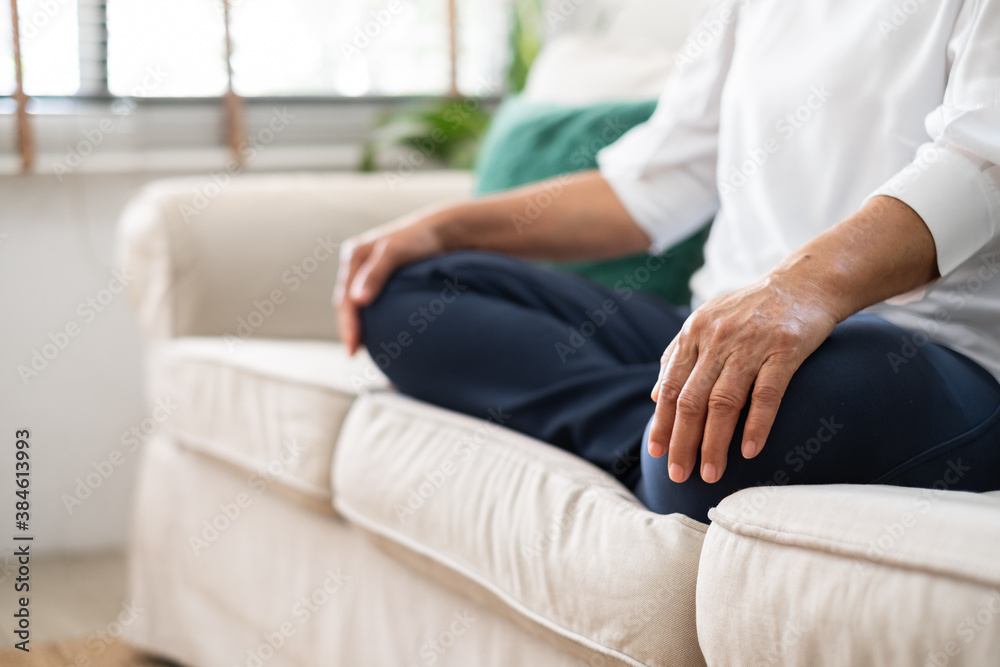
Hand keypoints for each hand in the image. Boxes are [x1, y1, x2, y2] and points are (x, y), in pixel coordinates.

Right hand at [334, 215, 445, 354]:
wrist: (441, 232)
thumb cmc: (419, 240)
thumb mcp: (395, 252)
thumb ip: (377, 274)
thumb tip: (358, 300)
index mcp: (354, 255)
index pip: (345, 297)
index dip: (348, 323)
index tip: (353, 347)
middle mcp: (356, 264)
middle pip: (346, 302)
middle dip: (349, 328)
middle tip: (352, 355)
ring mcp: (366, 271)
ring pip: (355, 304)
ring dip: (356, 325)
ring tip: (361, 349)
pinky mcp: (379, 278)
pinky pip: (368, 301)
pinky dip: (368, 318)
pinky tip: (374, 333)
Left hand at [648, 272, 839, 483]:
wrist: (803, 283)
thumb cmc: (750, 309)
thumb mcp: (706, 322)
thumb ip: (678, 356)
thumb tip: (653, 396)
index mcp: (694, 333)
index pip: (670, 386)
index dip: (661, 422)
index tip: (655, 452)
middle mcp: (717, 339)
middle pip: (691, 400)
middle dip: (683, 442)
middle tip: (679, 475)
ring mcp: (751, 344)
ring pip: (724, 402)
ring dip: (715, 443)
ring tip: (711, 473)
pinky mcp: (785, 349)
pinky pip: (767, 394)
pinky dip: (756, 424)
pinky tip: (749, 451)